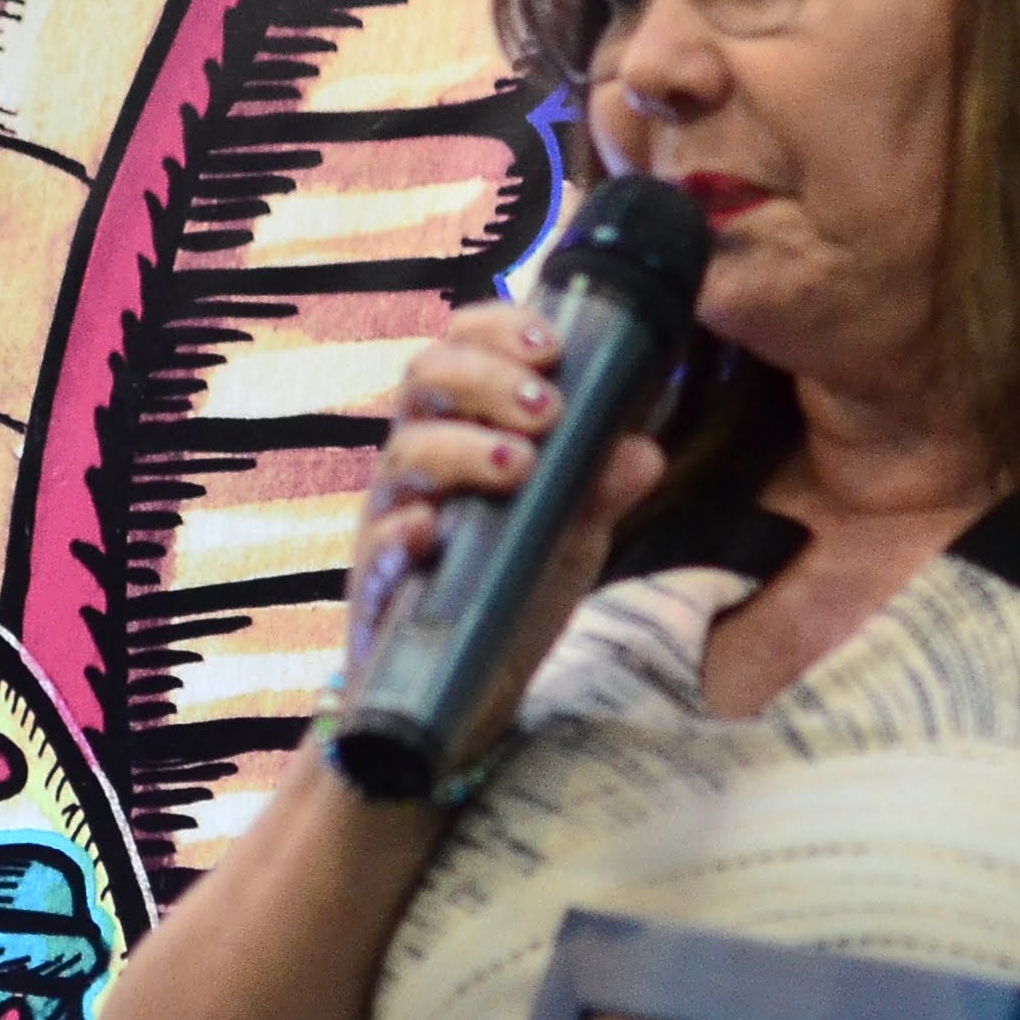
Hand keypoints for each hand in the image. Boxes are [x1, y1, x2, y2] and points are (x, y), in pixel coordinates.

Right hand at [350, 297, 669, 762]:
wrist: (471, 690)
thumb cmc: (513, 584)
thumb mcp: (571, 534)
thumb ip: (601, 490)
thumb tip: (642, 451)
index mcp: (462, 425)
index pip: (463, 348)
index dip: (497, 329)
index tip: (550, 343)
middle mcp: (419, 458)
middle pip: (424, 380)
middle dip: (486, 379)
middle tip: (547, 408)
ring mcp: (392, 515)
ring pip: (403, 453)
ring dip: (460, 446)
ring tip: (517, 464)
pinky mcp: (377, 581)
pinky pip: (377, 546)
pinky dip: (404, 530)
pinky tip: (434, 529)